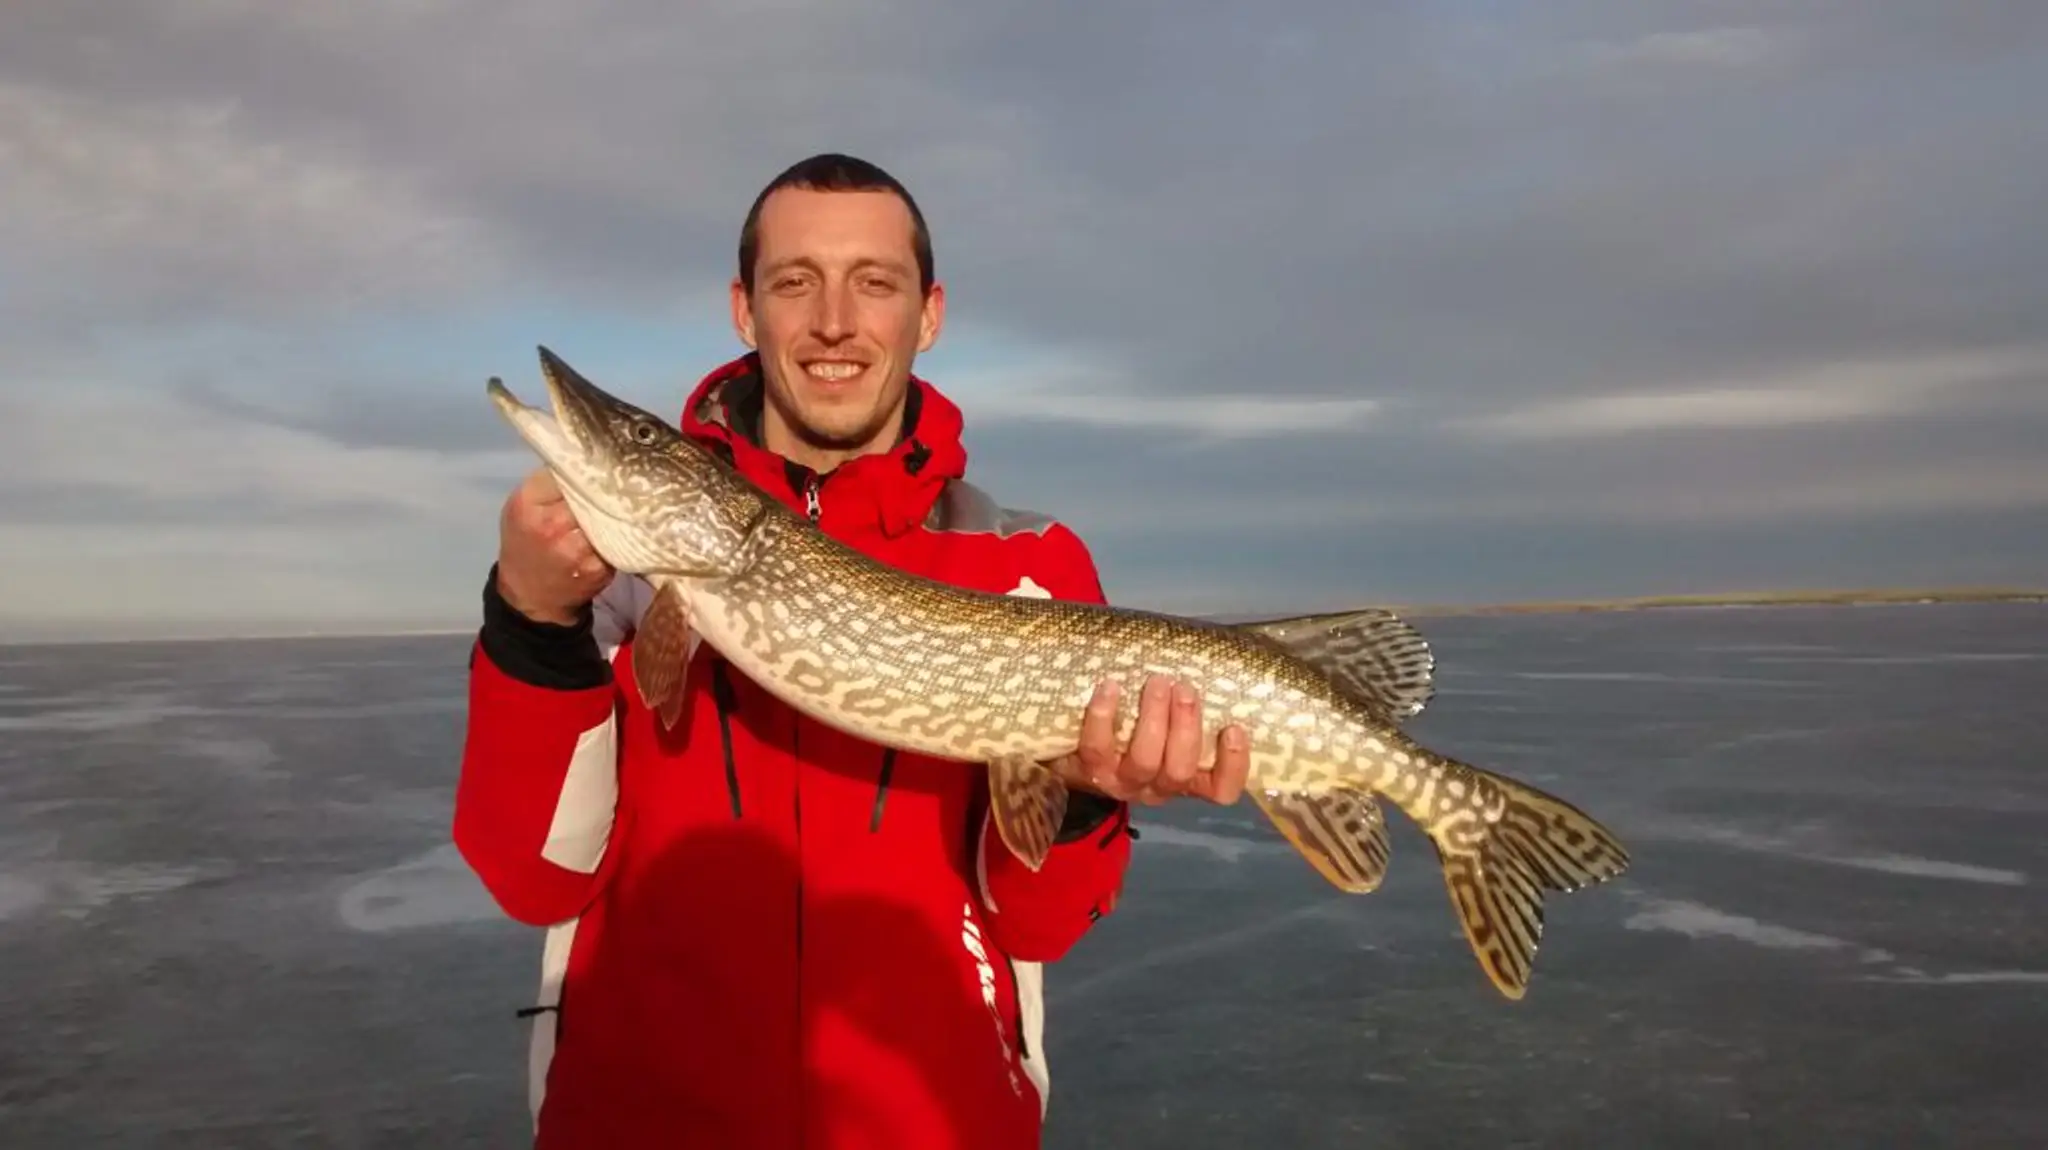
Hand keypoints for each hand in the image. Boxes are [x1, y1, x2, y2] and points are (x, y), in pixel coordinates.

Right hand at [495, 468, 613, 624]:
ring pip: (611, 514)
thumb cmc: (526, 540)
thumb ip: (550, 481)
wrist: (530, 593)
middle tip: (627, 474)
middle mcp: (553, 525)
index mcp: (530, 503)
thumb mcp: (524, 504)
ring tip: (631, 497)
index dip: (588, 463)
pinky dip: (625, 530)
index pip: (569, 469)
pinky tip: (626, 525)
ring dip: (621, 507)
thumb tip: (588, 453)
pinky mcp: (600, 568)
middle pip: (595, 490)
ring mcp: (578, 549)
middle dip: (609, 484)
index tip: (603, 457)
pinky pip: (621, 539)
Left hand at [1052, 675, 1249, 806]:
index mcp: (1187, 778)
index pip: (1221, 790)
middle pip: (1179, 772)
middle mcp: (1158, 787)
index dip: (1233, 766)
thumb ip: (1191, 701)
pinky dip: (1105, 715)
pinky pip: (1098, 746)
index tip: (1234, 728)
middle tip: (1185, 688)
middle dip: (1186, 728)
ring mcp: (1122, 781)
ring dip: (1154, 719)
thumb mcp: (1170, 719)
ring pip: (1144, 761)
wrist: (1074, 746)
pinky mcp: (1089, 769)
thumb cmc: (1137, 724)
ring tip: (1157, 682)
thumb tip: (1216, 656)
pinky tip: (1110, 686)